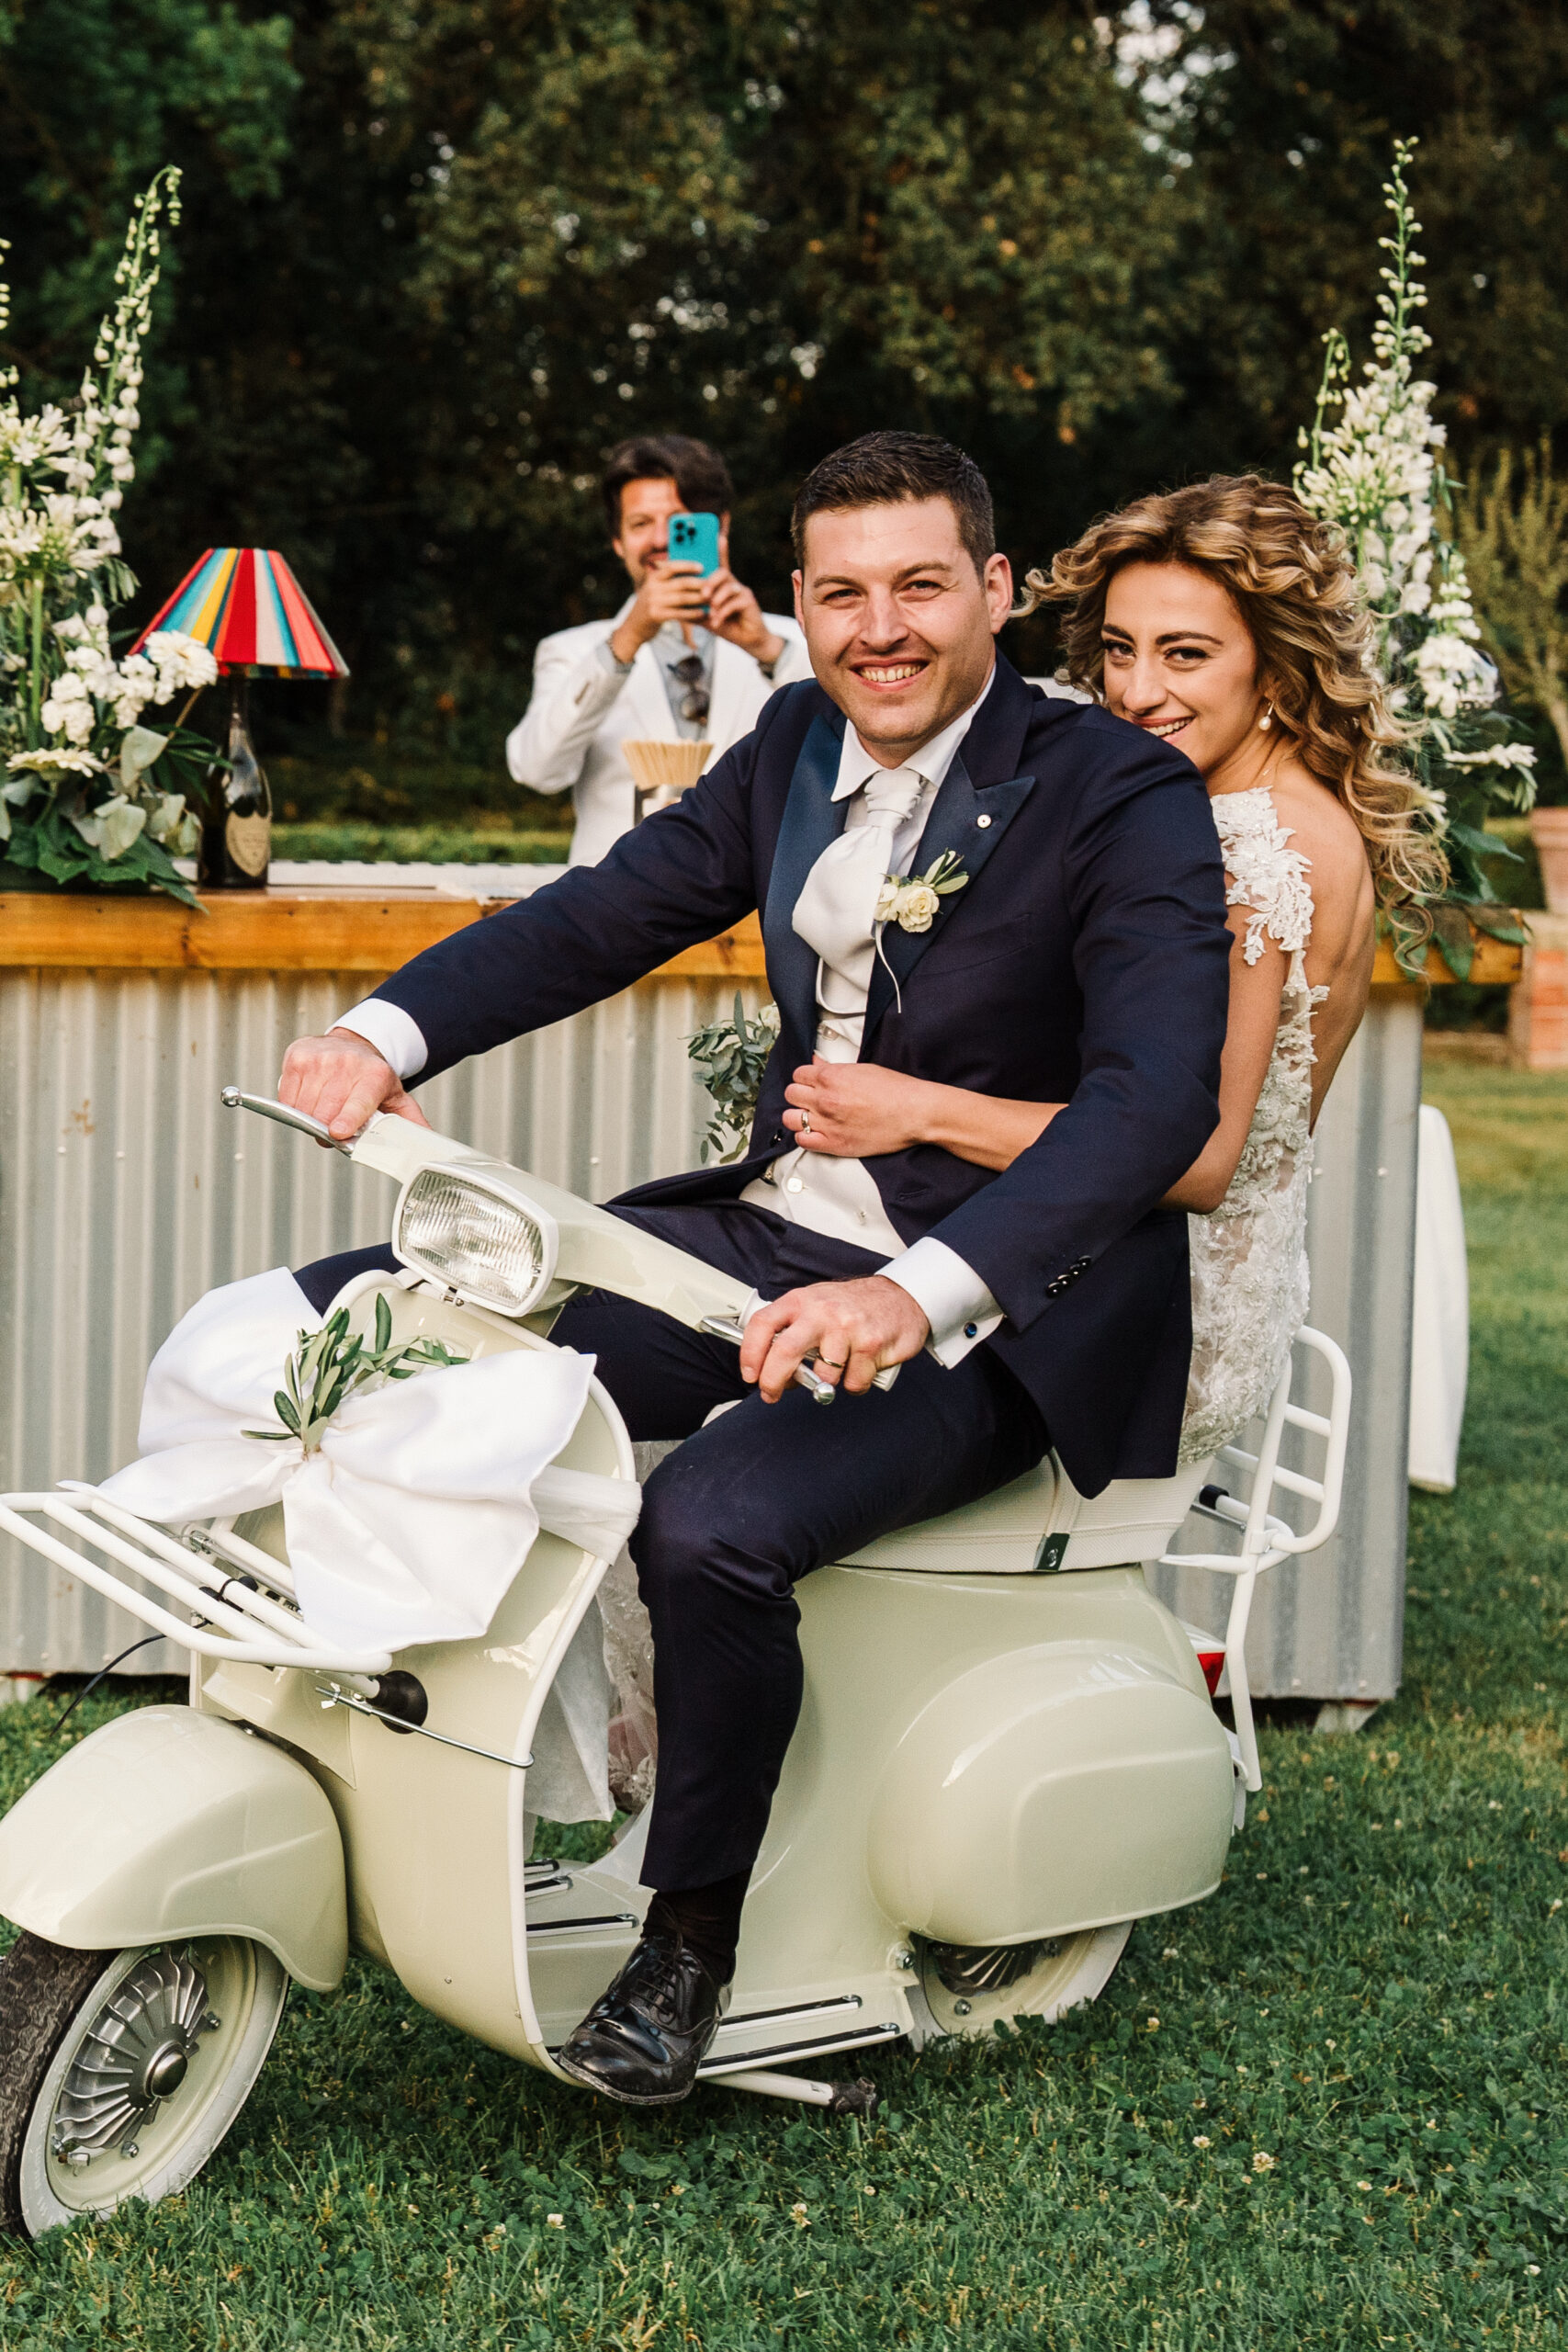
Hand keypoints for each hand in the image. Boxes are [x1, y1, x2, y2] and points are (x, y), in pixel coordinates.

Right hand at [278, 1028, 430, 1142]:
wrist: (352, 1045)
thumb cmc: (372, 1078)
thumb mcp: (396, 1098)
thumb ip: (409, 1123)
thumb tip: (426, 1146)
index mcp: (375, 1076)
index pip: (358, 1102)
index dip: (348, 1119)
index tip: (338, 1133)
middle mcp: (347, 1063)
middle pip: (326, 1112)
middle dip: (326, 1131)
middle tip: (334, 1132)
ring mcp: (319, 1059)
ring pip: (304, 1108)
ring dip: (310, 1120)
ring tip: (323, 1113)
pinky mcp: (297, 1057)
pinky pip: (287, 1097)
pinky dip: (294, 1107)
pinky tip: (309, 1100)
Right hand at [609, 559, 710, 660]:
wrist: (633, 628)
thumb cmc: (651, 606)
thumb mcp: (654, 590)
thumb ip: (668, 582)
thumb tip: (691, 573)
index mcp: (653, 577)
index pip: (672, 567)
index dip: (688, 566)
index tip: (702, 567)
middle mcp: (652, 587)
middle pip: (681, 583)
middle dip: (699, 583)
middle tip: (714, 585)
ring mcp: (653, 601)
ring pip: (682, 598)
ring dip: (698, 599)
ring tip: (712, 599)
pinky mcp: (656, 615)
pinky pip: (679, 613)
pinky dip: (692, 613)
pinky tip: (703, 613)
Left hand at [705, 534, 784, 666]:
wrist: (748, 640)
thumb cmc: (728, 625)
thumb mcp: (707, 618)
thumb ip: (695, 611)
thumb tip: (676, 609)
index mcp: (723, 585)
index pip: (720, 564)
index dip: (720, 550)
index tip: (719, 536)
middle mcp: (733, 585)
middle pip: (722, 572)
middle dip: (711, 582)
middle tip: (703, 595)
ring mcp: (743, 592)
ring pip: (729, 586)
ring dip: (717, 599)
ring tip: (711, 611)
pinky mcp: (749, 602)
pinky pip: (735, 602)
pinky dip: (723, 612)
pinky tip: (717, 621)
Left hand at [739, 1275, 928, 1402]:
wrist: (902, 1297)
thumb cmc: (853, 1306)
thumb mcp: (816, 1306)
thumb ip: (793, 1331)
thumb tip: (771, 1369)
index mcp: (802, 1300)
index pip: (763, 1324)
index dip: (749, 1353)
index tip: (749, 1374)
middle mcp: (822, 1311)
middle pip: (785, 1352)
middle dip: (773, 1381)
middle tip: (772, 1393)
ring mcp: (847, 1328)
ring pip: (823, 1376)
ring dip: (827, 1383)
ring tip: (837, 1367)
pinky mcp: (871, 1345)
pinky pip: (853, 1383)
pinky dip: (856, 1383)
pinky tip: (861, 1366)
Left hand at [783, 1058, 937, 1158]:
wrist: (915, 1113)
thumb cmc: (896, 1090)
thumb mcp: (863, 1069)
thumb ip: (834, 1068)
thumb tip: (817, 1064)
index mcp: (831, 1077)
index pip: (798, 1074)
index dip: (804, 1078)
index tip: (811, 1083)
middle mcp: (824, 1099)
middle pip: (791, 1094)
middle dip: (800, 1095)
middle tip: (811, 1099)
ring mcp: (827, 1122)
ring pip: (790, 1118)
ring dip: (798, 1116)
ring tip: (812, 1117)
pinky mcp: (834, 1144)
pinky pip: (802, 1141)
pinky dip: (805, 1136)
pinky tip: (815, 1133)